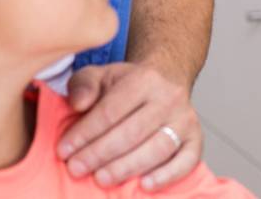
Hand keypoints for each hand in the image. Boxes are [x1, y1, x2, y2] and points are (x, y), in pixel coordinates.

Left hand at [59, 62, 201, 190]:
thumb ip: (83, 85)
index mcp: (143, 79)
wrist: (166, 78)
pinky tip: (144, 185)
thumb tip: (78, 104)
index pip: (111, 111)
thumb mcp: (101, 74)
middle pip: (132, 132)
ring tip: (101, 179)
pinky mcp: (196, 139)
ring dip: (126, 168)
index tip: (64, 151)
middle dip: (100, 154)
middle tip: (76, 169)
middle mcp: (169, 98)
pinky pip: (186, 161)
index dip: (85, 133)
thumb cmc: (128, 84)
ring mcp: (185, 119)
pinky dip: (166, 176)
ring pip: (157, 149)